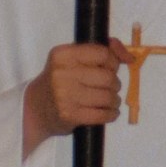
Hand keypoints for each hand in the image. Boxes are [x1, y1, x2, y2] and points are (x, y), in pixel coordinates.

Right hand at [23, 39, 127, 157]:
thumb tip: (129, 56)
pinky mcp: (70, 115)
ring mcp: (65, 95)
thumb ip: (100, 51)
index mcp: (63, 54)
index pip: (102, 53)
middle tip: (109, 88)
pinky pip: (103, 115)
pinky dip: (111, 114)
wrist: (36, 108)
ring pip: (108, 97)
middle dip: (114, 84)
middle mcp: (62, 73)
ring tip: (109, 101)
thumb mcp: (72, 59)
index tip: (112, 68)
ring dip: (114, 100)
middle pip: (108, 77)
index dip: (113, 61)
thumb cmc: (60, 81)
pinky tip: (108, 112)